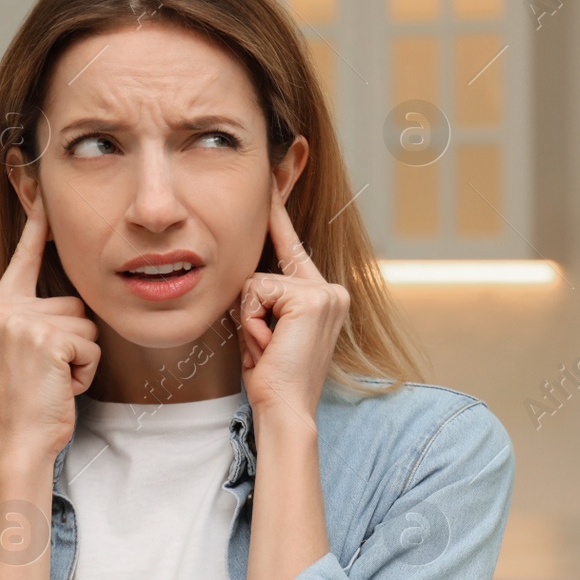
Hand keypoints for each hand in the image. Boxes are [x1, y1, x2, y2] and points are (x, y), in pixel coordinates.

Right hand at [0, 193, 100, 458]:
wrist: (19, 440)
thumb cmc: (28, 402)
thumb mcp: (20, 352)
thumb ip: (33, 319)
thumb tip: (69, 300)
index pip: (22, 258)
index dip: (37, 226)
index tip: (44, 194)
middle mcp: (2, 310)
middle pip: (72, 302)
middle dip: (74, 340)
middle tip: (49, 373)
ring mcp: (22, 323)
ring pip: (86, 324)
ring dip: (82, 357)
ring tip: (55, 381)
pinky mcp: (45, 340)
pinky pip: (91, 345)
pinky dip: (86, 371)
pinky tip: (62, 387)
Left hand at [237, 182, 349, 421]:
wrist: (285, 408)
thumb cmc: (272, 377)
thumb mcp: (267, 329)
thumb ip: (265, 298)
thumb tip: (248, 276)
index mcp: (323, 295)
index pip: (291, 245)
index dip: (277, 211)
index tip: (274, 170)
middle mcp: (331, 289)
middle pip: (262, 271)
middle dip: (251, 312)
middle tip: (267, 348)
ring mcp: (325, 292)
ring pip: (256, 282)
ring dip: (250, 321)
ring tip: (268, 348)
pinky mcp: (311, 298)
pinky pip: (256, 292)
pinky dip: (253, 323)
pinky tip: (270, 346)